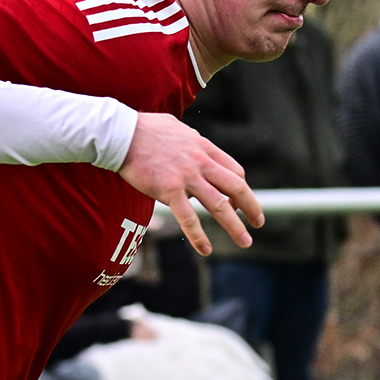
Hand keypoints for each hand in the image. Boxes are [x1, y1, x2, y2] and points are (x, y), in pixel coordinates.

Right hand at [119, 116, 261, 254]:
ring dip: (235, 226)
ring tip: (245, 241)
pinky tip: (205, 249)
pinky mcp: (169, 190)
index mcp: (204, 148)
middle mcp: (201, 163)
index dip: (241, 189)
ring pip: (219, 205)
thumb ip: (192, 141)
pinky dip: (199, 236)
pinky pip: (188, 218)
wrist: (122, 134)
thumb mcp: (179, 130)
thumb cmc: (145, 129)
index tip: (239, 201)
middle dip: (251, 207)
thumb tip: (194, 144)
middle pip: (236, 187)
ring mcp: (186, 177)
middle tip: (258, 223)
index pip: (234, 171)